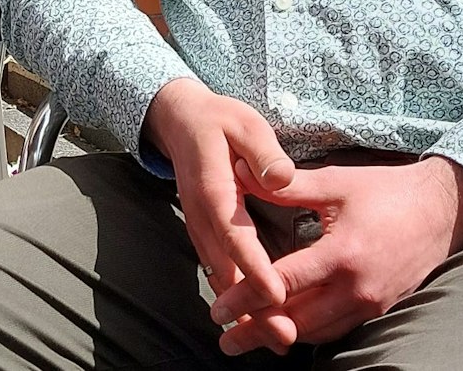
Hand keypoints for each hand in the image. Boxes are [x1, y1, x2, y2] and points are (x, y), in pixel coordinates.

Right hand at [140, 79, 295, 335]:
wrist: (179, 121)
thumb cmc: (219, 121)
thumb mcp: (245, 123)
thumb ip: (264, 152)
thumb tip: (282, 177)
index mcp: (213, 189)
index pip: (234, 234)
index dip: (254, 266)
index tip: (277, 294)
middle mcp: (201, 217)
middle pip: (225, 270)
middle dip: (253, 307)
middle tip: (283, 337)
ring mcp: (199, 229)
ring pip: (220, 278)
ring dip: (246, 312)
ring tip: (276, 340)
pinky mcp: (205, 235)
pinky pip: (219, 273)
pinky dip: (237, 301)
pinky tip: (257, 323)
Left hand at [211, 155, 462, 354]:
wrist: (444, 209)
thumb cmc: (386, 191)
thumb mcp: (334, 182)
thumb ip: (284, 186)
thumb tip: (236, 171)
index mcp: (343, 255)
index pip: (283, 284)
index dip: (246, 297)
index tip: (217, 309)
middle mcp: (358, 288)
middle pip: (297, 321)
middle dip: (258, 330)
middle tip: (225, 339)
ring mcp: (372, 303)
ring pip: (318, 331)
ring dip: (282, 335)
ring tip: (248, 338)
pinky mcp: (381, 309)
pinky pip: (338, 329)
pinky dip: (309, 331)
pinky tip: (286, 328)